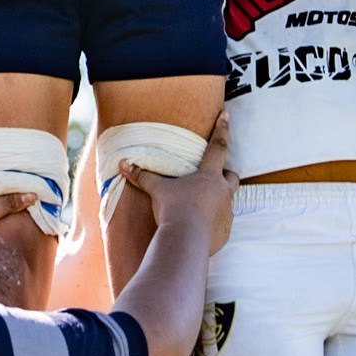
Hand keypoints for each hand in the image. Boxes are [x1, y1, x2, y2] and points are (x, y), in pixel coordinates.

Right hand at [120, 111, 237, 255]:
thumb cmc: (173, 209)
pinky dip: (214, 223)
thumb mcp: (157, 190)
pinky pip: (222, 224)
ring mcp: (226, 212)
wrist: (185, 240)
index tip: (227, 114)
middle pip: (232, 176)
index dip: (222, 129)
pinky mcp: (225, 232)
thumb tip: (123, 164)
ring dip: (219, 200)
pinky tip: (200, 228)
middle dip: (226, 174)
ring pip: (229, 201)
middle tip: (217, 176)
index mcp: (209, 176)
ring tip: (203, 206)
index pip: (218, 146)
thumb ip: (143, 176)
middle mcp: (223, 192)